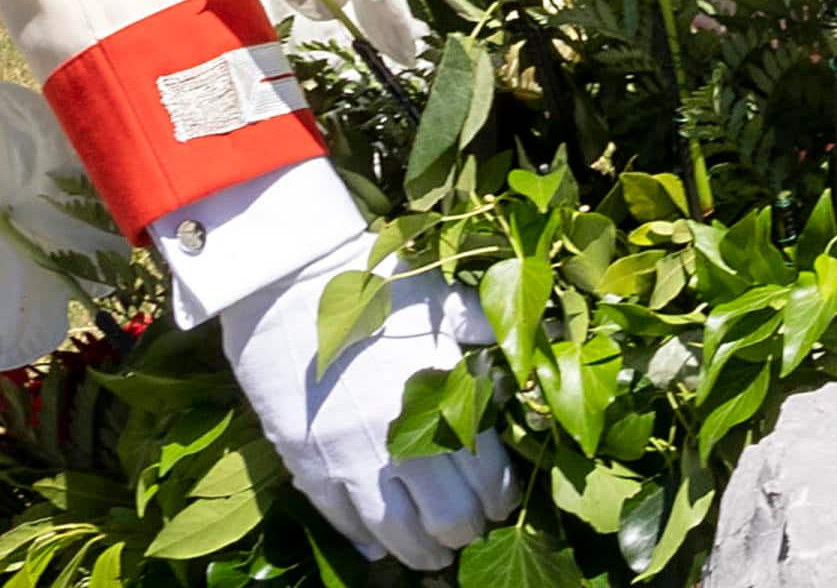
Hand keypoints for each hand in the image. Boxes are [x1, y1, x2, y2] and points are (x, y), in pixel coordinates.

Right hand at [219, 240, 522, 569]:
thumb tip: (546, 340)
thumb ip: (488, 333)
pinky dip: (365, 539)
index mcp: (443, 399)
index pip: (485, 473)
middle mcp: (403, 438)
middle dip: (465, 530)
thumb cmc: (374, 287)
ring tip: (431, 555)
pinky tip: (377, 545)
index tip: (500, 502)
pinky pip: (343, 520)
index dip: (498, 496)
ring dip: (419, 551)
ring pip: (397, 532)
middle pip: (447, 516)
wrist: (289, 280)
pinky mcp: (308, 463)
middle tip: (469, 530)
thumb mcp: (443, 303)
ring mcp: (352, 456)